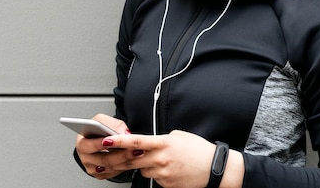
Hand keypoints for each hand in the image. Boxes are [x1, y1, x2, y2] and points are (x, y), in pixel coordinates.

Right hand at [74, 114, 129, 179]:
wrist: (101, 138)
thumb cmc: (99, 129)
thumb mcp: (104, 121)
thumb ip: (113, 124)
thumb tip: (122, 133)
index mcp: (82, 143)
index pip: (88, 145)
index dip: (99, 144)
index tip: (110, 141)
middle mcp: (85, 157)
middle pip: (102, 159)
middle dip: (120, 153)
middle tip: (131, 148)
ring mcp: (92, 167)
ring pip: (110, 167)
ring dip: (125, 160)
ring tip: (136, 152)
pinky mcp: (100, 174)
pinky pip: (113, 173)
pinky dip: (123, 166)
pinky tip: (131, 159)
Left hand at [99, 130, 217, 187]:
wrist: (214, 169)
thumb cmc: (199, 150)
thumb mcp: (179, 136)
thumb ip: (161, 139)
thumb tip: (150, 143)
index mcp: (163, 143)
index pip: (135, 142)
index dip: (118, 141)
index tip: (105, 140)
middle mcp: (160, 159)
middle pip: (131, 160)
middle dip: (117, 159)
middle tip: (106, 157)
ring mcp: (162, 174)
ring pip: (142, 170)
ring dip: (143, 165)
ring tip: (159, 160)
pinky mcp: (165, 185)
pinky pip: (153, 178)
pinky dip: (156, 173)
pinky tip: (169, 169)